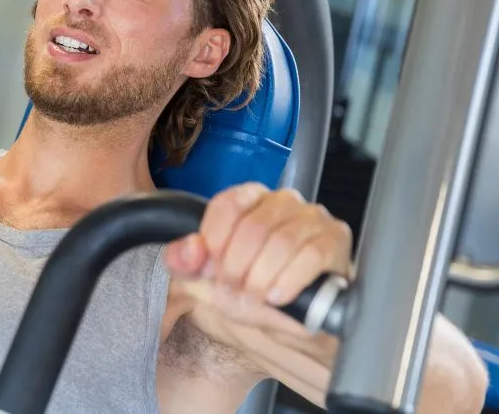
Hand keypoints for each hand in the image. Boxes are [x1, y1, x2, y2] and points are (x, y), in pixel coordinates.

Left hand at [163, 183, 352, 337]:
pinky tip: (278, 296)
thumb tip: (189, 249)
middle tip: (233, 289)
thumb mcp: (206, 280)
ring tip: (254, 297)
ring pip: (281, 241)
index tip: (210, 270)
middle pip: (253, 226)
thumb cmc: (250, 290)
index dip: (214, 241)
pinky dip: (288, 280)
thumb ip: (185, 262)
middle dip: (237, 266)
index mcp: (249, 199)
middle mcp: (283, 202)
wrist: (291, 321)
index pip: (227, 205)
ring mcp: (313, 219)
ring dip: (261, 277)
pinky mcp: (335, 241)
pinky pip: (310, 255)